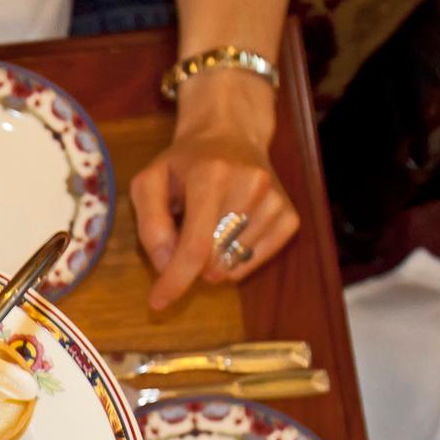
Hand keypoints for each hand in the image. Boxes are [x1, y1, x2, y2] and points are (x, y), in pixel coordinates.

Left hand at [132, 70, 299, 309]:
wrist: (231, 136)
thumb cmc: (184, 164)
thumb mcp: (149, 182)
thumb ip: (150, 224)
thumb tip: (165, 265)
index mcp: (211, 176)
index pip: (195, 246)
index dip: (176, 280)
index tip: (158, 303)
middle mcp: (251, 185)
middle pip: (214, 259)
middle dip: (189, 263)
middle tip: (183, 232)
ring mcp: (275, 201)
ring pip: (234, 263)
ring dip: (212, 258)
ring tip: (208, 222)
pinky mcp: (289, 215)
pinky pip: (257, 260)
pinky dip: (235, 259)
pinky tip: (228, 233)